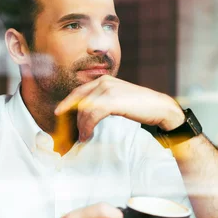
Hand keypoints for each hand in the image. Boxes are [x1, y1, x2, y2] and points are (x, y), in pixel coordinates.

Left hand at [54, 75, 184, 141]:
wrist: (159, 107)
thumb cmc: (141, 105)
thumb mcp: (119, 98)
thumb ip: (105, 100)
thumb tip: (89, 114)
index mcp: (104, 79)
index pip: (79, 91)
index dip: (67, 103)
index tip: (59, 113)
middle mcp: (103, 81)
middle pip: (79, 101)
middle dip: (73, 119)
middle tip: (74, 134)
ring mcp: (107, 90)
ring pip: (84, 110)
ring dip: (81, 126)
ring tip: (83, 138)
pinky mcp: (111, 100)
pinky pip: (92, 116)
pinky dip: (87, 127)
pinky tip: (88, 135)